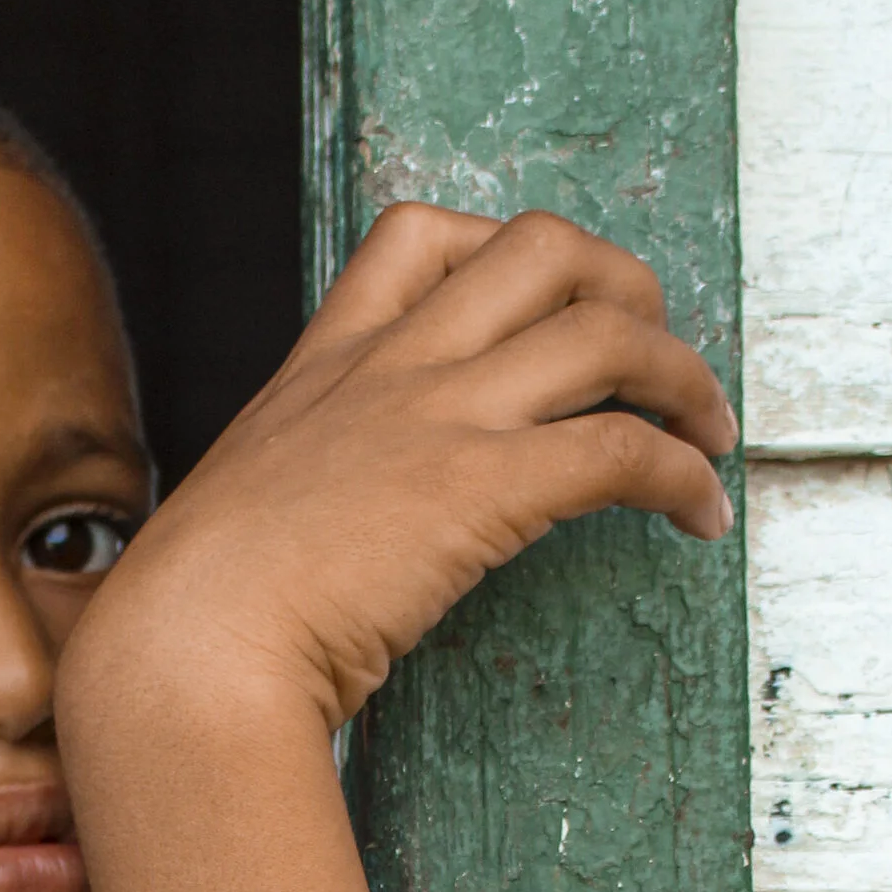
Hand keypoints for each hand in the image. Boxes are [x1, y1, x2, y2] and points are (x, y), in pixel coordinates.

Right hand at [67, 202, 735, 733]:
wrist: (183, 654)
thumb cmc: (194, 619)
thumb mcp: (243, 518)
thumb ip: (302, 496)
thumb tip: (331, 544)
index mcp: (325, 366)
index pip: (420, 237)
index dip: (503, 251)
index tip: (541, 310)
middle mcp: (392, 369)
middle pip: (544, 248)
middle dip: (625, 288)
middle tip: (653, 361)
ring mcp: (439, 419)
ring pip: (608, 333)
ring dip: (685, 378)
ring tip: (709, 435)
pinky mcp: (483, 490)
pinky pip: (625, 451)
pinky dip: (684, 476)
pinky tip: (700, 517)